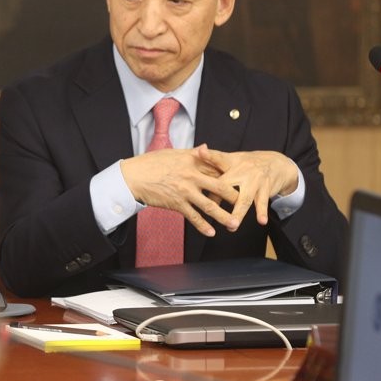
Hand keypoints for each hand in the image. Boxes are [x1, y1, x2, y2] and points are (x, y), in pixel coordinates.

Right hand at [120, 145, 240, 236]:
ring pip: (209, 206)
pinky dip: (202, 225)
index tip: (242, 180)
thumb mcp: (173, 153)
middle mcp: (191, 176)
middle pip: (219, 187)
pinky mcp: (176, 203)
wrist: (133, 177)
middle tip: (247, 203)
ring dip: (223, 216)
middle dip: (234, 197)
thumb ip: (191, 153)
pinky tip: (211, 232)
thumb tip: (205, 147)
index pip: (216, 168)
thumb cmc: (151, 163)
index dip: (230, 175)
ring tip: (233, 223)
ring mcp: (184, 191)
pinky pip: (192, 216)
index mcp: (191, 162)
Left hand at [197, 148, 298, 226]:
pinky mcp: (266, 188)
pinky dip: (262, 212)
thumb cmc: (247, 163)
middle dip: (219, 197)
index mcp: (231, 163)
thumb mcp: (233, 159)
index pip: (218, 158)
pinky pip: (263, 202)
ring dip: (238, 213)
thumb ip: (215, 159)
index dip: (209, 155)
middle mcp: (242, 170)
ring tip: (232, 226)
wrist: (277, 163)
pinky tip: (262, 221)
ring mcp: (255, 180)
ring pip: (244, 199)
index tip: (200, 151)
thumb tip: (197, 150)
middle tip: (208, 209)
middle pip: (227, 185)